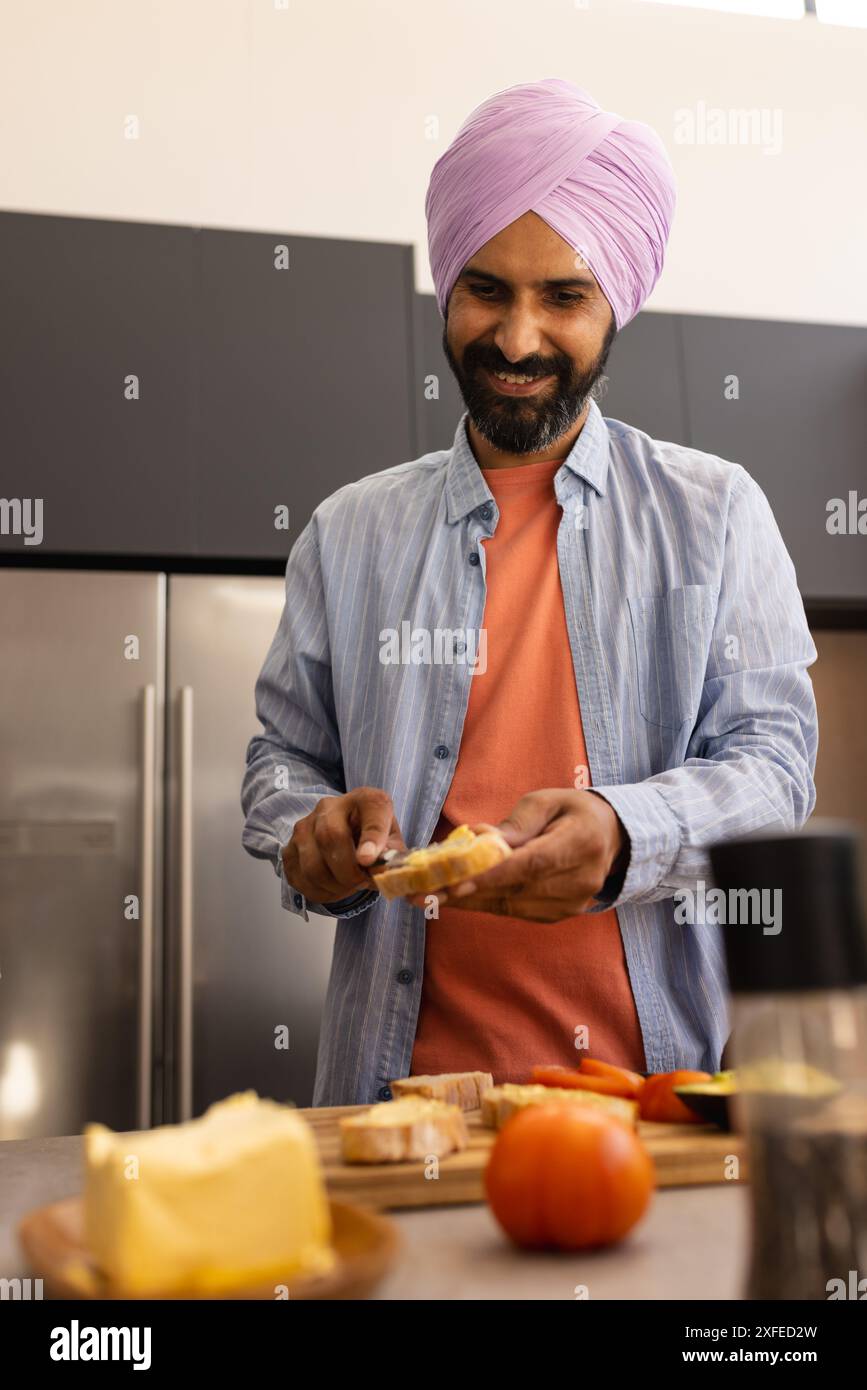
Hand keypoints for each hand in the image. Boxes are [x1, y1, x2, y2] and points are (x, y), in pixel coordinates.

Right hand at [282, 786, 406, 904]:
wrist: (342, 831)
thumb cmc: (373, 839)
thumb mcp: (392, 844)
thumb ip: (398, 861)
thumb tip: (410, 888)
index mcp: (366, 800)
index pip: (372, 810)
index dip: (371, 836)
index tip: (369, 860)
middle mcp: (331, 806)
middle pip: (331, 838)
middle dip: (349, 872)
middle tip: (361, 883)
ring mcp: (305, 824)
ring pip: (312, 863)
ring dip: (333, 885)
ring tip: (348, 886)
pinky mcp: (289, 845)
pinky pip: (298, 876)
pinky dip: (318, 891)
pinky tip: (332, 887)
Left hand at [408, 789, 627, 922]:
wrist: (611, 839)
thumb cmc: (574, 811)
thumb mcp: (548, 800)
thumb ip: (518, 822)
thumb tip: (483, 841)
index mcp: (580, 843)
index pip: (531, 865)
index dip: (492, 876)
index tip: (455, 884)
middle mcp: (580, 879)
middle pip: (515, 890)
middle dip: (465, 892)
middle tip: (421, 892)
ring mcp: (571, 903)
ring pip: (511, 906)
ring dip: (468, 901)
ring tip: (427, 895)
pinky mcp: (559, 915)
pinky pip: (515, 911)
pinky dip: (485, 904)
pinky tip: (456, 897)